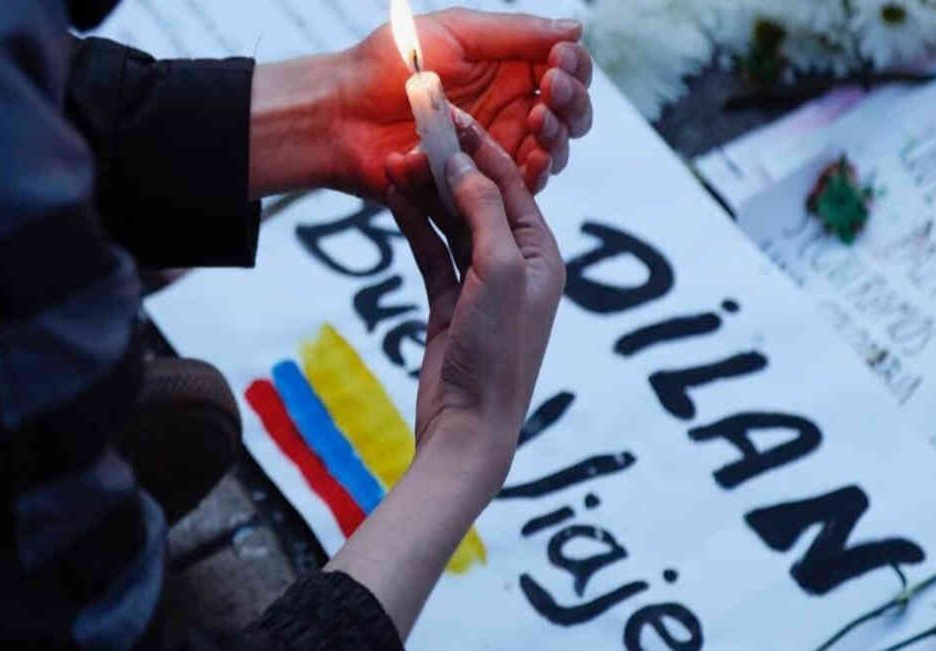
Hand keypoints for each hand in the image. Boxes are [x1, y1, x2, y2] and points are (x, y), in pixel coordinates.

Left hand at [248, 9, 592, 200]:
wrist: (341, 114)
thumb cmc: (386, 66)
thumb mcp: (456, 33)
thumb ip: (515, 32)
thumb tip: (575, 29)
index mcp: (507, 68)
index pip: (564, 69)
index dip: (573, 66)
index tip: (559, 61)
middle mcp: (509, 109)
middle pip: (569, 113)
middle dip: (571, 102)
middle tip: (550, 91)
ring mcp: (496, 149)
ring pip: (553, 151)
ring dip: (556, 135)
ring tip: (537, 121)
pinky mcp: (480, 183)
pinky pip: (521, 186)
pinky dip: (536, 173)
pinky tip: (533, 159)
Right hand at [324, 116, 564, 639]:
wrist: (469, 429)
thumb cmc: (496, 356)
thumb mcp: (499, 272)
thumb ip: (481, 211)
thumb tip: (461, 161)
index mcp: (542, 254)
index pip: (509, 184)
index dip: (476, 147)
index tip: (444, 114)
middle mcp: (516, 264)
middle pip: (478, 198)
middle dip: (445, 167)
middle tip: (409, 135)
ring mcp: (482, 284)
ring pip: (451, 222)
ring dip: (425, 193)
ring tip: (393, 162)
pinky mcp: (450, 303)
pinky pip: (432, 252)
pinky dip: (414, 225)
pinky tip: (393, 197)